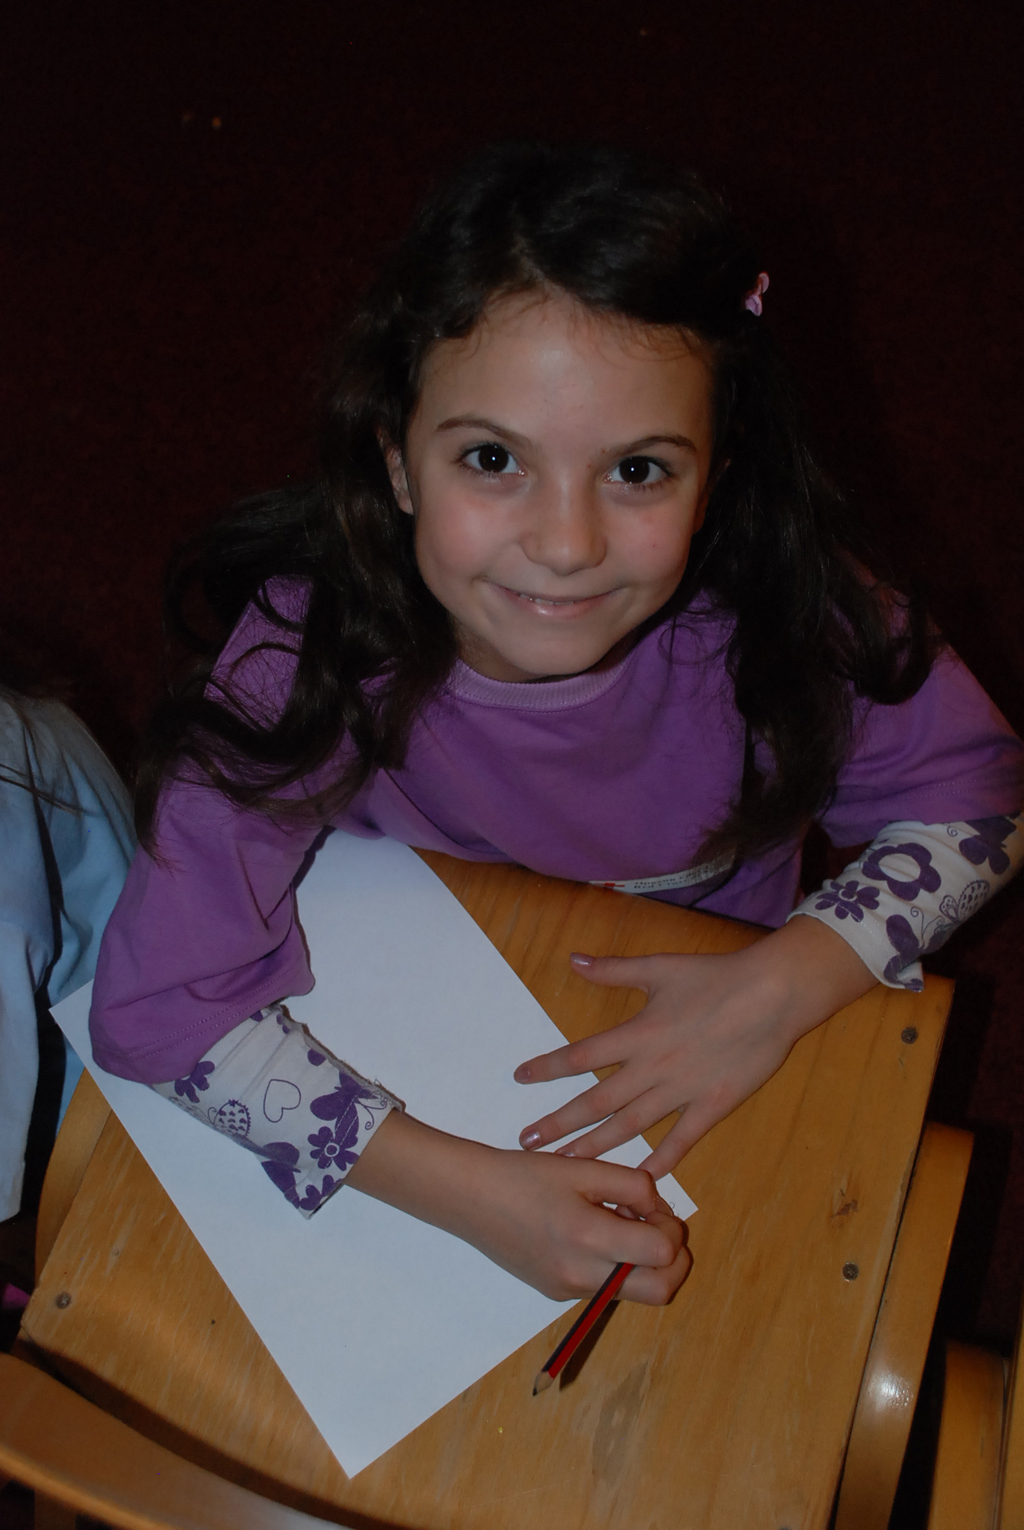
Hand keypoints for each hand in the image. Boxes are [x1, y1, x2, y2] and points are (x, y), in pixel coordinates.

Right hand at [347, 1112, 690, 1303]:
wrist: (470, 1198)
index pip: (662, 1254)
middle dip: (673, 1262)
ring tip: (623, 1225)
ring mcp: (570, 1291)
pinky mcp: (558, 1294)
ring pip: (636, 1294)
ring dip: (646, 1265)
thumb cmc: (525, 1176)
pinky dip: (618, 1266)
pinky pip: (607, 1288)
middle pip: (661, 1292)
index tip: (653, 1207)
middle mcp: (583, 1276)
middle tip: (658, 1229)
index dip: (670, 1228)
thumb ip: (633, 1186)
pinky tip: (596, 1234)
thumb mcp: (584, 1168)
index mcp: (590, 1239)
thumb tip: (658, 1211)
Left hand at [514, 914, 875, 1179]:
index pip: (581, 1056)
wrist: (773, 994)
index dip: (547, 1068)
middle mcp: (653, 1067)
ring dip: (595, 1146)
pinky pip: (682, 1140)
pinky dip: (661, 1160)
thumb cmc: (715, 976)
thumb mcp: (659, 967)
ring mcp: (683, 1091)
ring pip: (631, 1126)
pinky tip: (640, 1179)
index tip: (520, 1079)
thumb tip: (573, 960)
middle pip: (596, 1102)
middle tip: (527, 1142)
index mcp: (638, 1033)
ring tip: (565, 1163)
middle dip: (559, 1124)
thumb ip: (613, 970)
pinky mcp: (713, 1105)